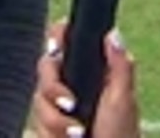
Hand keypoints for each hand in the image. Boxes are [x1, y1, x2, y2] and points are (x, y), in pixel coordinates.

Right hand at [31, 20, 140, 137]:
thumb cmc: (121, 135)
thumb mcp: (123, 100)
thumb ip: (119, 66)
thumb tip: (113, 33)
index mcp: (90, 70)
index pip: (65, 42)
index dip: (56, 38)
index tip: (56, 49)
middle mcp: (71, 84)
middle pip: (44, 69)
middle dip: (54, 90)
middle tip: (70, 105)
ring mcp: (57, 107)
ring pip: (38, 100)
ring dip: (56, 121)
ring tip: (77, 134)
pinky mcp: (48, 128)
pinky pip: (35, 125)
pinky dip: (51, 134)